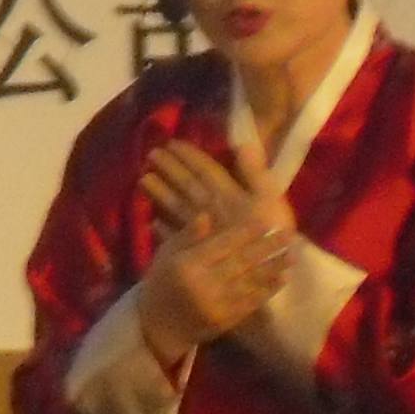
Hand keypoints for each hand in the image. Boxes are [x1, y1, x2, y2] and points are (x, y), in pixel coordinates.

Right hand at [136, 214, 292, 368]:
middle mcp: (204, 284)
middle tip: (289, 235)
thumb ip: (187, 235)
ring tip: (291, 256)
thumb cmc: (162, 283)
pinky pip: (250, 303)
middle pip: (242, 262)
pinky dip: (267, 291)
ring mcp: (216, 305)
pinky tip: (281, 279)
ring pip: (250, 283)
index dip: (245, 234)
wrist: (157, 327)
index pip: (222, 245)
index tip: (265, 223)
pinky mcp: (225, 322)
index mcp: (188, 265)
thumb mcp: (166, 255)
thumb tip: (208, 214)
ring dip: (273, 269)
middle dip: (267, 248)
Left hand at [141, 134, 296, 239]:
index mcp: (227, 194)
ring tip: (142, 180)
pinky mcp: (197, 250)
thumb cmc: (272, 232)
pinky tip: (151, 223)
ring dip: (159, 193)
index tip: (172, 143)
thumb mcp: (270, 198)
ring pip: (176, 207)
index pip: (204, 169)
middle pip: (186, 185)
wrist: (267, 270)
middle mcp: (209, 208)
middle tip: (151, 154)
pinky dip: (163, 229)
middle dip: (169, 168)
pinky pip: (176, 237)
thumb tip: (243, 143)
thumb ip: (255, 172)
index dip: (188, 156)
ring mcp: (200, 231)